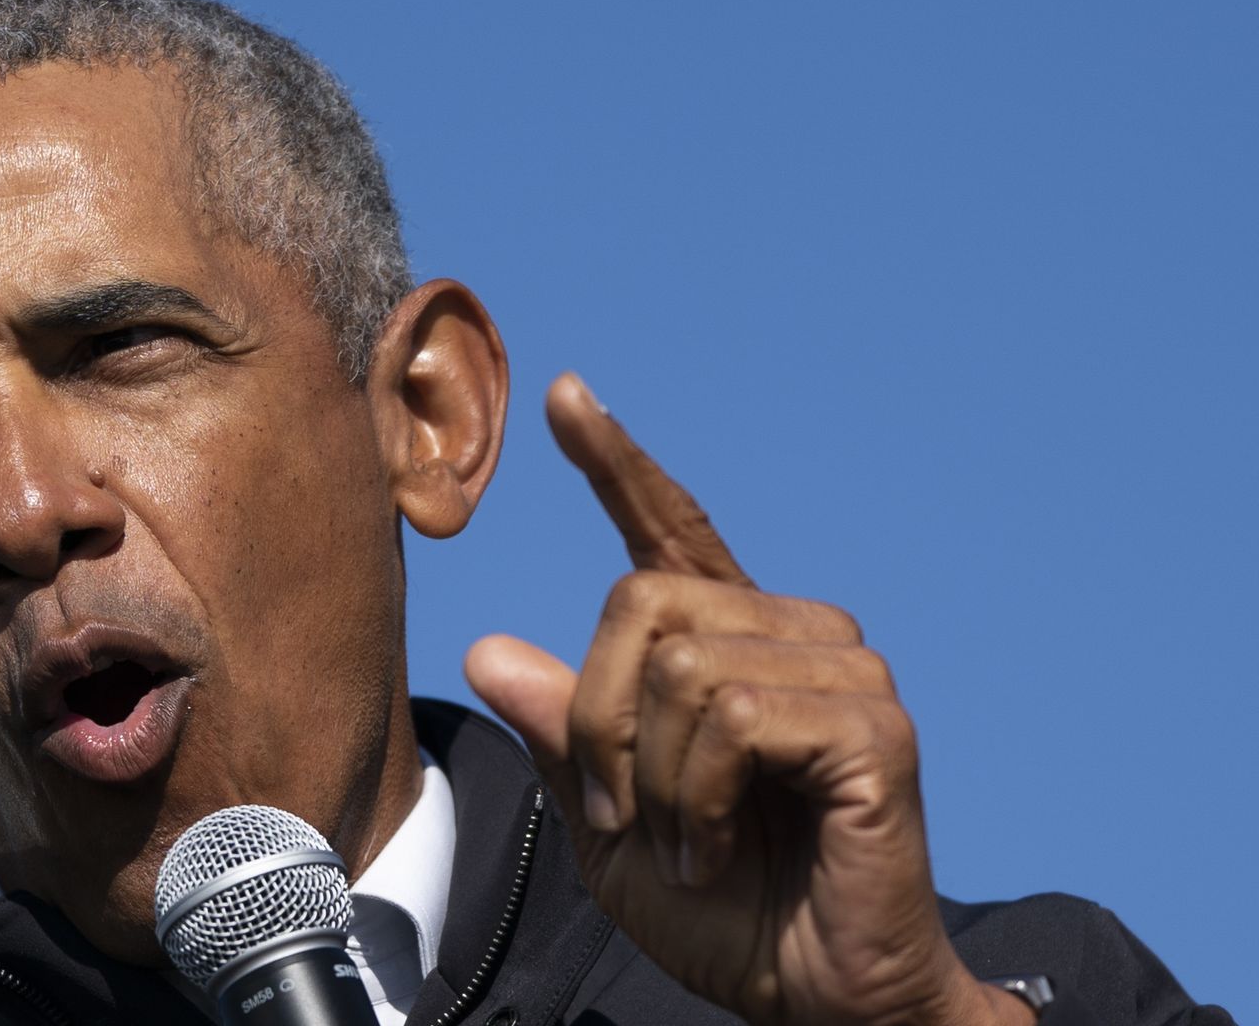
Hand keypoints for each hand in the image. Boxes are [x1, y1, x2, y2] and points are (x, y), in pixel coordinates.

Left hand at [466, 374, 1032, 1025]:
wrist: (811, 999)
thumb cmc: (722, 910)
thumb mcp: (605, 824)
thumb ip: (561, 736)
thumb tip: (488, 649)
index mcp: (728, 644)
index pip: (668, 531)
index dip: (617, 464)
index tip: (563, 397)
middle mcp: (791, 633)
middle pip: (640, 604)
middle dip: (599, 724)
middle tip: (619, 818)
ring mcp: (843, 670)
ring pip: (683, 664)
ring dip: (651, 780)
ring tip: (683, 848)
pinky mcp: (873, 724)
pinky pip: (736, 719)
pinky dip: (696, 802)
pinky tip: (717, 854)